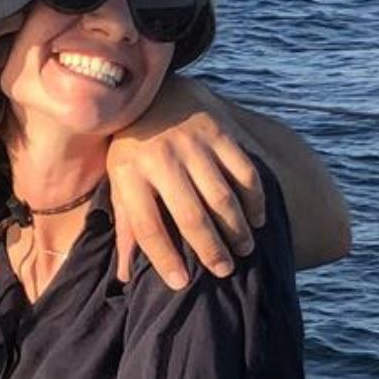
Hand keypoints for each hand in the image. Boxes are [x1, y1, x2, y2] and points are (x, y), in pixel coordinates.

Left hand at [105, 82, 266, 287]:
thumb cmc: (134, 153)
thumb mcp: (120, 186)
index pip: (146, 226)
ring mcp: (191, 143)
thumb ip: (126, 228)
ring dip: (237, 228)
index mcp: (129, 174)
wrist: (154, 95)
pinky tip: (258, 219)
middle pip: (189, 215)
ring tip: (244, 249)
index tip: (180, 283)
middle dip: (210, 249)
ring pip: (221, 196)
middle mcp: (160, 158)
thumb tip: (125, 278)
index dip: (163, 257)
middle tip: (224, 271)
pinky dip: (254, 199)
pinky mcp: (218, 132)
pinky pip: (243, 171)